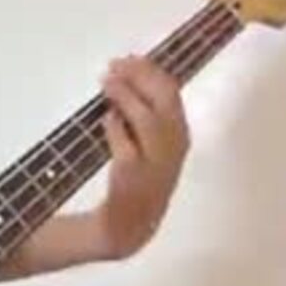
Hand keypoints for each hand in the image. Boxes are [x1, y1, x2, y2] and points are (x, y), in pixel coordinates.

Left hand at [93, 55, 189, 258]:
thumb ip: (139, 117)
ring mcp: (157, 161)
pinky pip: (126, 144)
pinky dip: (116, 126)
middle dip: (140, 76)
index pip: (171, 92)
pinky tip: (106, 116)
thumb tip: (124, 80)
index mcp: (179, 135)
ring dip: (127, 96)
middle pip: (164, 99)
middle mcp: (175, 146)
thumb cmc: (134, 181)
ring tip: (107, 83)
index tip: (128, 58)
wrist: (128, 226)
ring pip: (148, 118)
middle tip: (115, 65)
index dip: (150, 71)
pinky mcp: (135, 175)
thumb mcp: (144, 146)